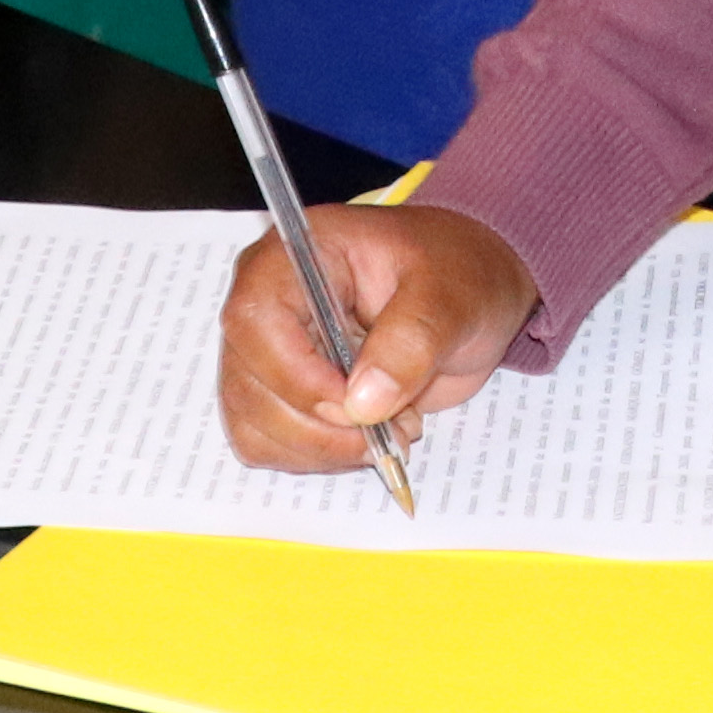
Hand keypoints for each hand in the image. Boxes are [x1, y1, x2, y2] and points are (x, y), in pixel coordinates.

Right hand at [216, 204, 541, 472]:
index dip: (297, 376)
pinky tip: (367, 435)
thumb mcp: (451, 296)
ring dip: (322, 448)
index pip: (255, 320)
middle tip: (393, 427)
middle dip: (319, 427)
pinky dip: (317, 456)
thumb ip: (412, 341)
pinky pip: (267, 443)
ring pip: (253, 424)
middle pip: (248, 384)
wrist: (463, 296)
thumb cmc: (455, 275)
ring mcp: (264, 352)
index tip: (358, 407)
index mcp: (294, 255)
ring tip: (391, 427)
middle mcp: (264, 303)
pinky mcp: (276, 393)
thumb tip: (363, 403)